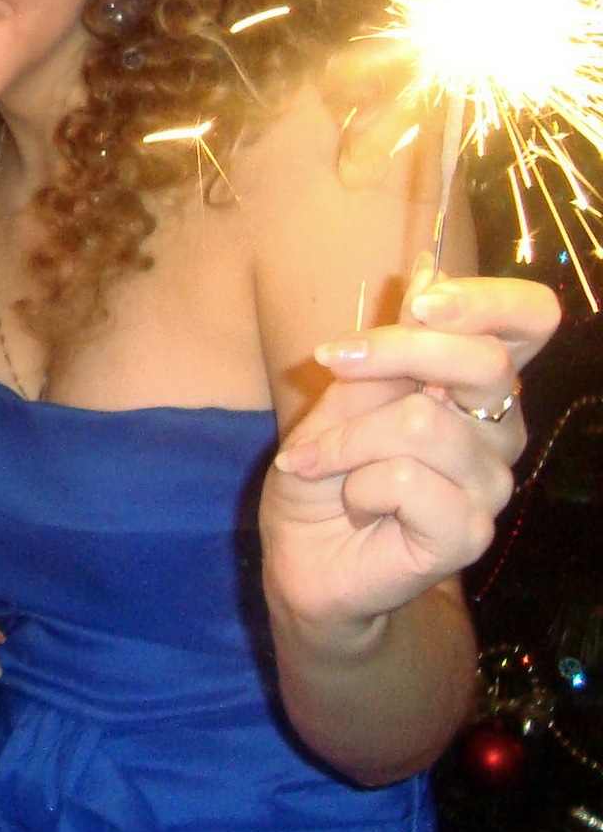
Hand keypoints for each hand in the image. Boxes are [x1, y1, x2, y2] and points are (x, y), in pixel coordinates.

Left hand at [262, 266, 558, 640]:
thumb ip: (384, 351)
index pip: (529, 320)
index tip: (417, 301)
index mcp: (476, 383)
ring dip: (347, 439)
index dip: (484, 300)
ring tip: (322, 463)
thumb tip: (425, 277)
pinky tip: (355, 505)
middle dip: (393, 352)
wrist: (303, 554)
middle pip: (484, 362)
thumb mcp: (339, 397)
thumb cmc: (324, 470)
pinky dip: (358, 485)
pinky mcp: (470, 532)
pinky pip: (408, 481)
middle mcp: (498, 428)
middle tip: (329, 361)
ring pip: (422, 424)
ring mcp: (490, 483)